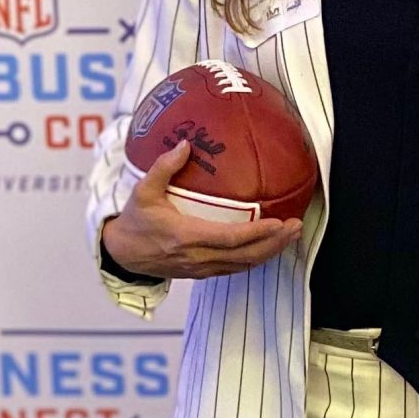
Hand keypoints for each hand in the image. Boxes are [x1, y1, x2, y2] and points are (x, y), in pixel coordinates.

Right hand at [102, 138, 302, 280]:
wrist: (122, 254)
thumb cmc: (135, 221)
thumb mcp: (143, 190)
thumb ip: (163, 167)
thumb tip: (186, 144)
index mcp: (185, 237)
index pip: (230, 239)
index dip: (257, 233)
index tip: (278, 222)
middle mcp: (197, 257)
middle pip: (245, 256)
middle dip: (275, 244)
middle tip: (296, 227)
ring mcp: (201, 268)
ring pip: (243, 266)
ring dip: (270, 252)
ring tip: (291, 236)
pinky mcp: (202, 273)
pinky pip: (235, 268)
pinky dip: (256, 258)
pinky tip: (269, 246)